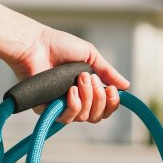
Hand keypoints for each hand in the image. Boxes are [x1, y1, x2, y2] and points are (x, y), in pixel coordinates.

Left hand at [7, 26, 130, 123]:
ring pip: (84, 117)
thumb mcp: (90, 56)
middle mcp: (76, 101)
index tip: (111, 90)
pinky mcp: (47, 110)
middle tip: (90, 79)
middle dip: (99, 98)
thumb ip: (107, 72)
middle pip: (97, 116)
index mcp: (87, 89)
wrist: (36, 44)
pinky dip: (74, 104)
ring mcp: (62, 106)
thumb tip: (126, 86)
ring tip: (80, 79)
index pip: (105, 108)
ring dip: (87, 98)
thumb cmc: (60, 46)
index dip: (112, 103)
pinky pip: (67, 118)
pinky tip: (71, 91)